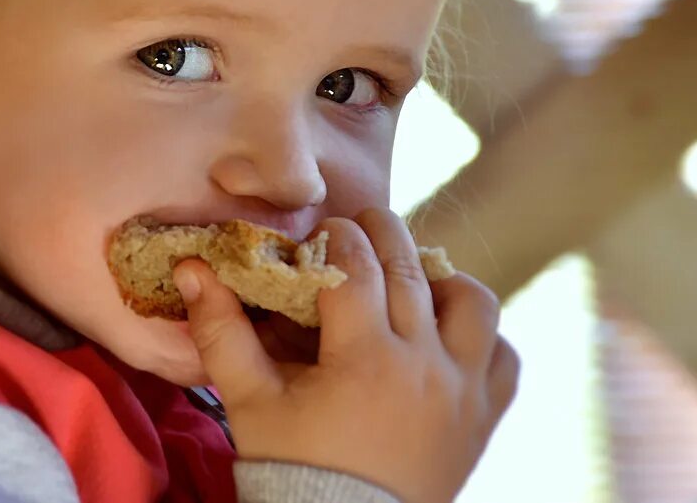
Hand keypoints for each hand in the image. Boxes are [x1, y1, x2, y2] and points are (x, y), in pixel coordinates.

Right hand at [173, 207, 519, 502]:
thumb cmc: (290, 466)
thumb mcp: (248, 399)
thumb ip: (221, 330)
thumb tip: (191, 268)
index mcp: (364, 359)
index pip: (356, 265)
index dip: (335, 236)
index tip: (319, 235)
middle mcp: (423, 367)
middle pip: (412, 268)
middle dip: (381, 234)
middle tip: (358, 229)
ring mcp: (463, 393)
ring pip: (475, 303)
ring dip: (443, 280)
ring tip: (411, 282)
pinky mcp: (483, 419)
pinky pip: (505, 358)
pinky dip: (482, 337)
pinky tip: (447, 335)